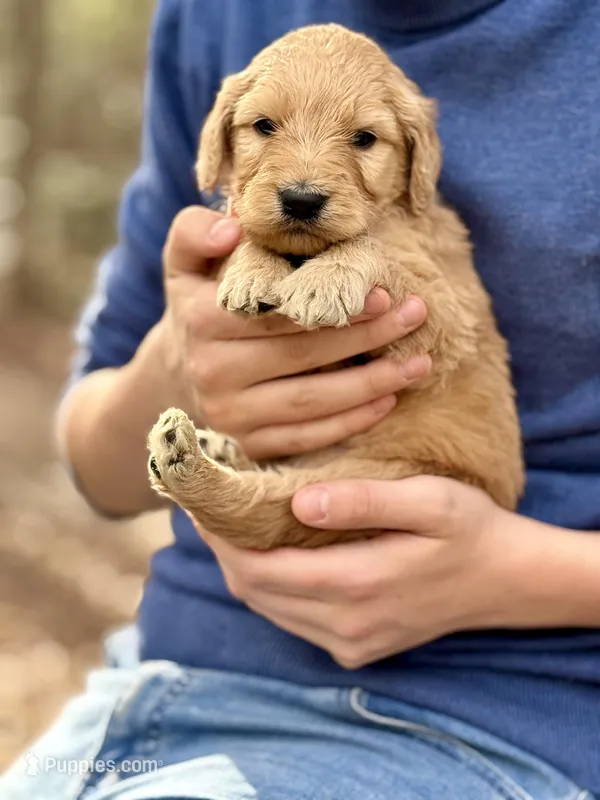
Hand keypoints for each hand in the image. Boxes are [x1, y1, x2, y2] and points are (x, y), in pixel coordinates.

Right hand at [156, 206, 429, 459]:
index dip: (332, 307)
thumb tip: (233, 228)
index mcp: (200, 319)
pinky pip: (306, 438)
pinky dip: (350, 423)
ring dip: (371, 385)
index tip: (383, 294)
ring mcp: (229, 416)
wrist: (180, 367)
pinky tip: (387, 402)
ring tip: (418, 365)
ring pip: (310, 403)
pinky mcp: (247, 445)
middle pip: (301, 357)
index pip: (277, 314)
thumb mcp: (187, 260)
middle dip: (366, 339)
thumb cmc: (201, 301)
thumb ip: (195, 231)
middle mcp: (211, 372)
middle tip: (415, 318)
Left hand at [201, 476, 521, 668]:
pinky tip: (275, 552)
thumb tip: (299, 501)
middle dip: (224, 551)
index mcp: (358, 584)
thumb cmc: (468, 529)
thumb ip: (365, 502)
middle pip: (255, 593)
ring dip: (244, 569)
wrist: (505, 581)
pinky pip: (293, 618)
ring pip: (269, 609)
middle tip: (212, 506)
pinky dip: (272, 587)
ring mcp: (350, 643)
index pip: (259, 569)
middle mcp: (346, 625)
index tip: (202, 502)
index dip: (222, 539)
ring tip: (235, 524)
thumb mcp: (428, 500)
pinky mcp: (356, 648)